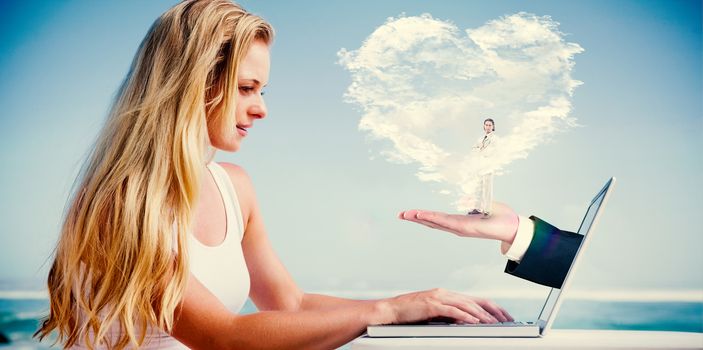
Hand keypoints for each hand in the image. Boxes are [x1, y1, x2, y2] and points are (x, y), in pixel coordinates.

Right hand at [379, 288, 512, 324]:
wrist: (391, 310)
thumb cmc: (410, 313)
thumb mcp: (433, 313)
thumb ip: (449, 315)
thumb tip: (466, 322)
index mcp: (446, 295)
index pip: (475, 299)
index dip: (491, 307)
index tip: (503, 316)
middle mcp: (445, 293)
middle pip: (475, 300)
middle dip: (493, 310)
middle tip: (506, 319)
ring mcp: (438, 297)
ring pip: (466, 304)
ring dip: (481, 314)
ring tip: (493, 322)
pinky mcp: (432, 305)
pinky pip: (453, 310)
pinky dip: (465, 316)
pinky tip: (474, 321)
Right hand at [398, 202, 518, 244]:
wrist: (514, 228)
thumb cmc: (501, 218)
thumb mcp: (483, 206)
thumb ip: (472, 203)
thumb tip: (463, 200)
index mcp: (460, 222)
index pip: (437, 218)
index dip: (422, 216)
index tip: (409, 213)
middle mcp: (457, 227)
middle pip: (431, 222)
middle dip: (415, 218)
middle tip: (400, 215)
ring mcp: (459, 228)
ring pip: (435, 222)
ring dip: (420, 218)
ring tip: (406, 214)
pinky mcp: (465, 228)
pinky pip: (445, 222)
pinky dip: (433, 218)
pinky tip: (422, 215)